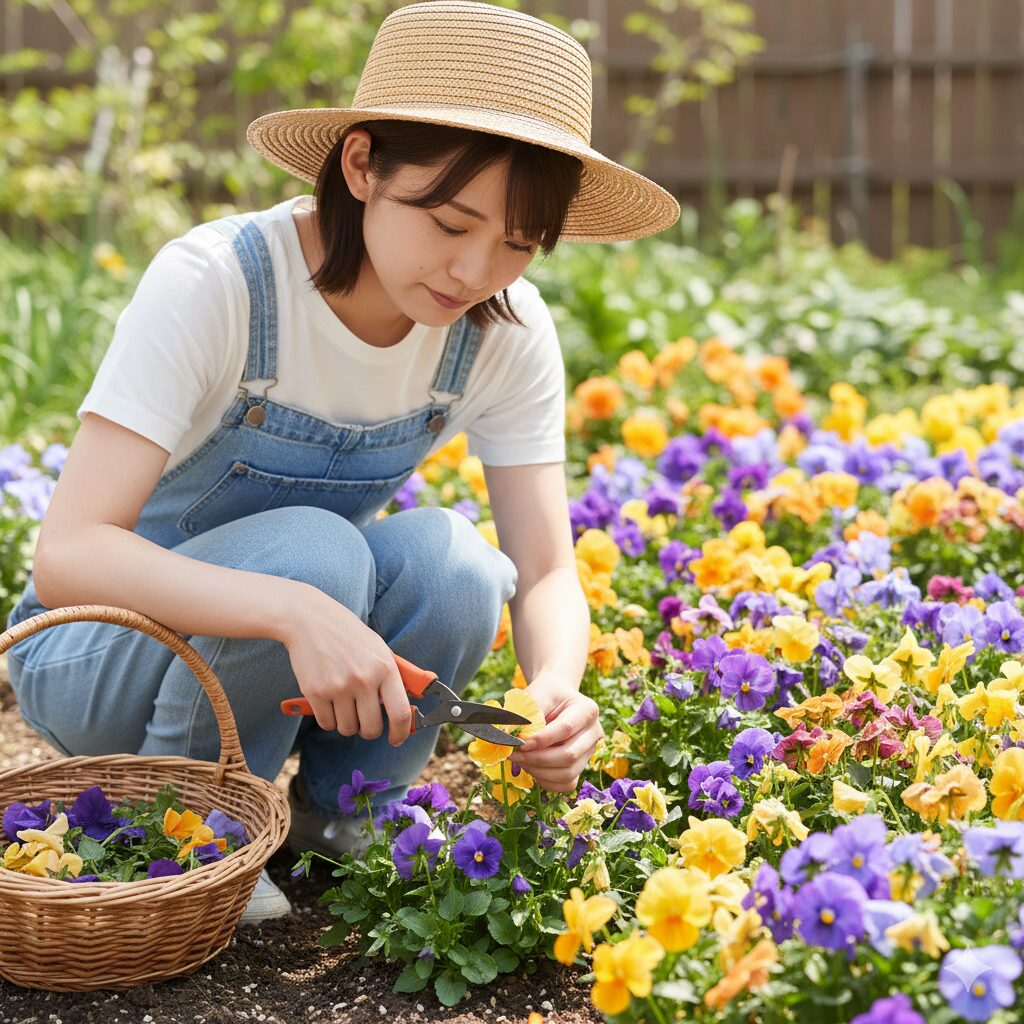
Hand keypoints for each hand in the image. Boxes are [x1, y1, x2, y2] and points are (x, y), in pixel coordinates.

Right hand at [276, 583, 411, 744]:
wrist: (310, 620)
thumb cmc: (348, 635)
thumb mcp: (378, 649)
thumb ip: (391, 678)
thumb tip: (407, 707)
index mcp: (385, 668)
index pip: (400, 713)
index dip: (401, 732)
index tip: (396, 739)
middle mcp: (364, 679)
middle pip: (371, 728)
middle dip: (368, 729)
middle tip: (364, 720)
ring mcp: (339, 687)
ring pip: (347, 728)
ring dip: (346, 723)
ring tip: (343, 703)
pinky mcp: (316, 692)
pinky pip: (327, 723)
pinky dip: (328, 718)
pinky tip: (328, 700)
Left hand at [510, 676, 602, 792]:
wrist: (556, 698)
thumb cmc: (545, 695)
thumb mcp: (535, 696)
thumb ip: (523, 715)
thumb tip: (506, 736)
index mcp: (587, 710)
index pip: (565, 729)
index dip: (541, 740)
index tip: (519, 743)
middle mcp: (594, 732)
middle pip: (569, 755)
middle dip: (537, 759)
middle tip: (514, 755)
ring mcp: (590, 751)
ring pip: (568, 773)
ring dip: (540, 772)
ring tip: (521, 760)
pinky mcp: (582, 765)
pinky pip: (566, 783)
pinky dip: (546, 781)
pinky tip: (532, 767)